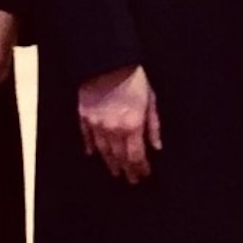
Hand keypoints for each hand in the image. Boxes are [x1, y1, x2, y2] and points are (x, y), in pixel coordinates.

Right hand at [78, 64, 161, 183]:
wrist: (108, 61)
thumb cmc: (134, 78)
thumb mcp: (151, 100)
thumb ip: (154, 125)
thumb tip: (157, 146)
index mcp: (132, 126)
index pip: (137, 156)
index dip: (141, 168)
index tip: (144, 175)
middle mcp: (113, 130)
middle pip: (120, 157)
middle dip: (127, 170)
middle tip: (131, 180)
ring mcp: (96, 125)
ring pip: (104, 151)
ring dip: (111, 163)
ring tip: (116, 172)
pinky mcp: (84, 117)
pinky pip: (87, 138)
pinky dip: (91, 147)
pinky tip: (93, 155)